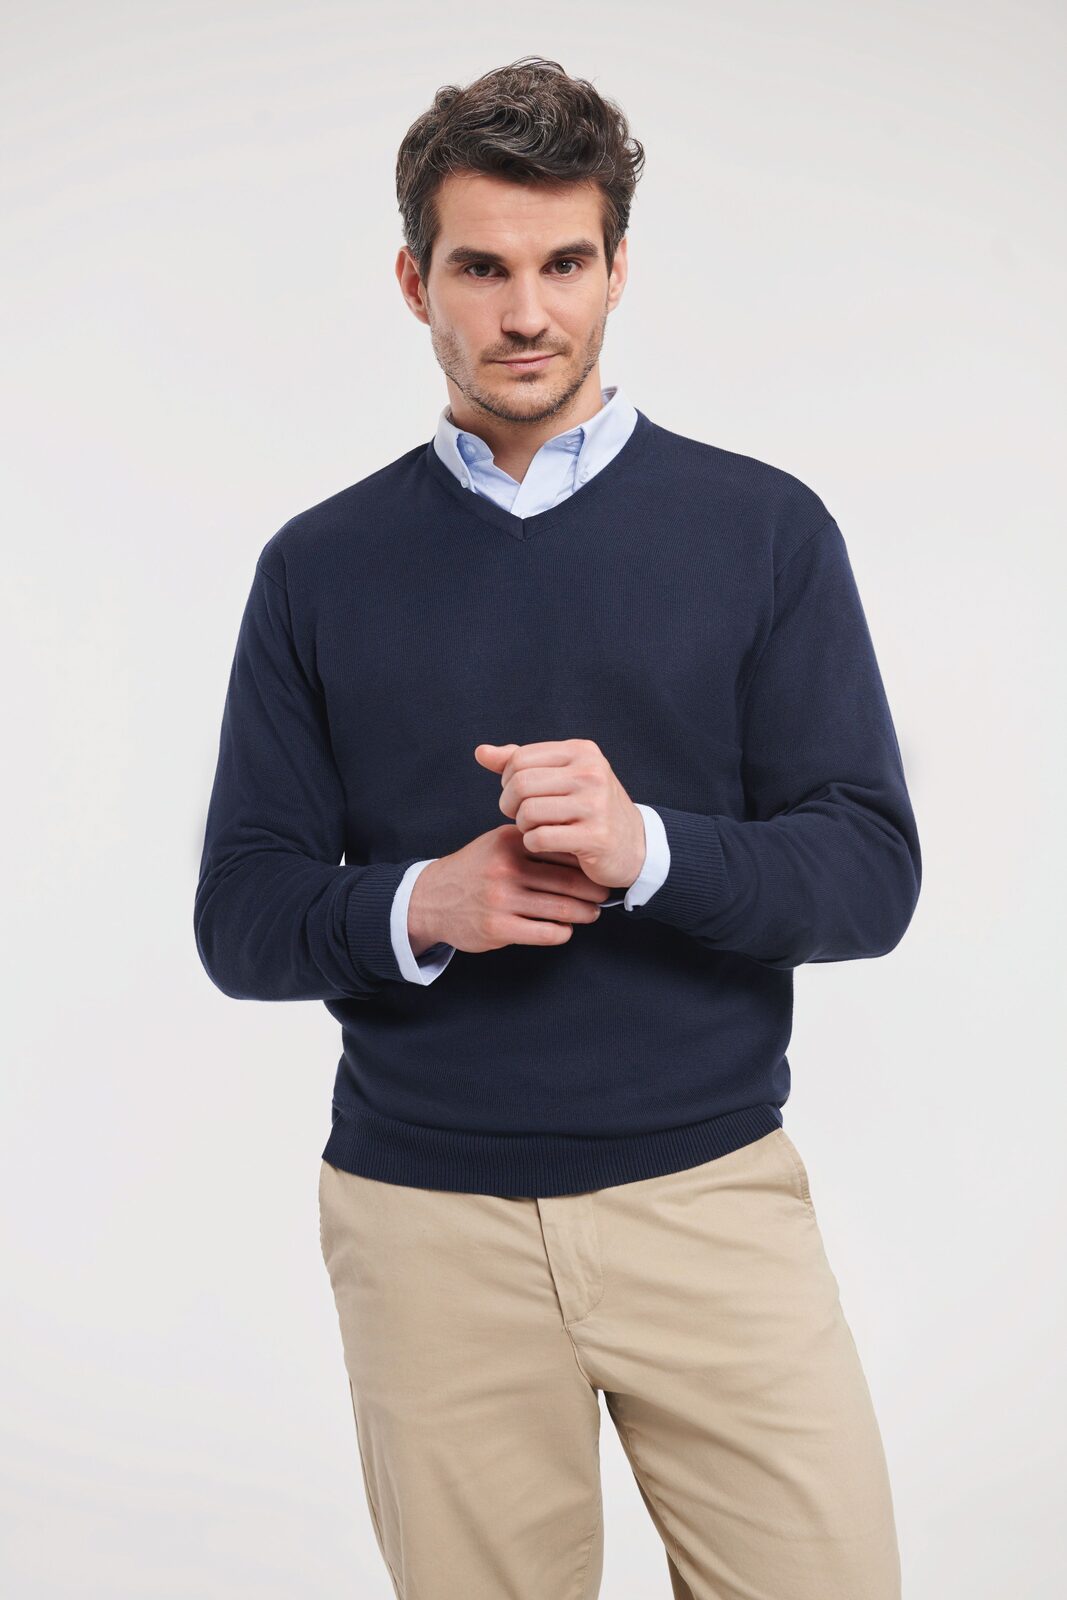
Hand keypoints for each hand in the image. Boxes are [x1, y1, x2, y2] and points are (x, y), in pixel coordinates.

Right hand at [408, 823, 610, 953]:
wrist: (431, 899)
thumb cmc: (474, 870)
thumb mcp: (497, 843)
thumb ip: (533, 842)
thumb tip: (578, 849)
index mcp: (510, 842)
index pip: (561, 850)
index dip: (585, 860)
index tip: (598, 867)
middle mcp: (506, 868)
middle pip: (567, 880)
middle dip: (592, 890)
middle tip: (604, 893)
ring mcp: (501, 899)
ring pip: (561, 908)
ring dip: (584, 913)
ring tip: (592, 912)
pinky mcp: (498, 928)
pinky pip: (546, 933)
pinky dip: (563, 932)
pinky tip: (566, 929)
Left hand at [474, 739, 645, 891]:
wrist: (634, 845)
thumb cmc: (588, 808)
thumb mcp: (560, 777)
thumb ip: (519, 763)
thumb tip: (480, 752)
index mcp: (581, 751)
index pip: (519, 759)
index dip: (507, 781)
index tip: (518, 796)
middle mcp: (591, 772)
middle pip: (520, 784)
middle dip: (510, 805)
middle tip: (519, 817)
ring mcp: (596, 804)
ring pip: (528, 812)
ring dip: (523, 826)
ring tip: (535, 829)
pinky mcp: (595, 836)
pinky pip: (540, 838)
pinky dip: (534, 844)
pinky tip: (546, 844)